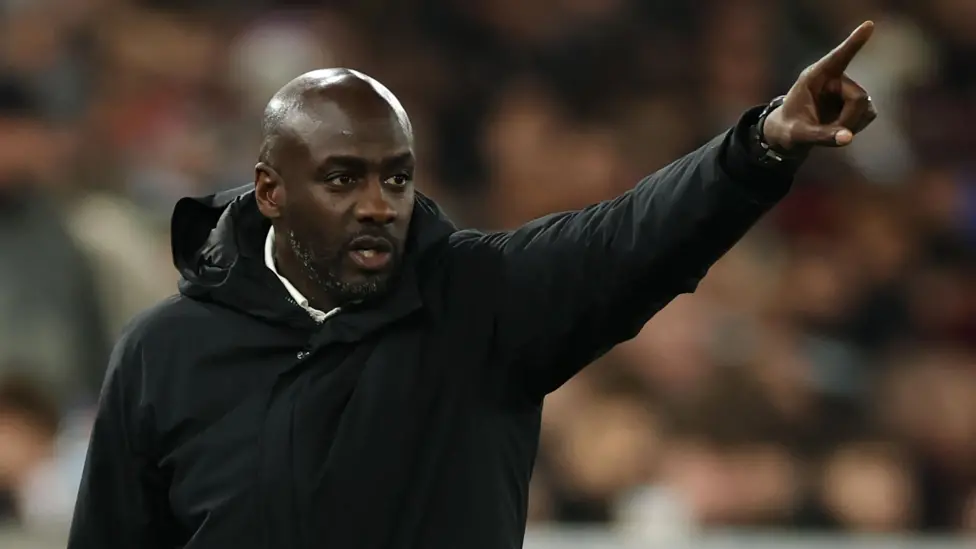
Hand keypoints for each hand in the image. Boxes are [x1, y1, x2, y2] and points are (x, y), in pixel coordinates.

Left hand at [762, 21, 878, 150]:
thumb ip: (820, 136)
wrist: (789, 133)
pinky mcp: (856, 100)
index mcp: (814, 77)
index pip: (837, 58)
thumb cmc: (788, 129)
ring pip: (865, 107)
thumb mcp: (798, 135)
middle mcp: (833, 78)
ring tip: (829, 130)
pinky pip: (868, 114)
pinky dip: (856, 127)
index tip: (869, 25)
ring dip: (852, 124)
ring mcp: (847, 88)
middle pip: (858, 97)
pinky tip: (839, 129)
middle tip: (830, 134)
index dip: (854, 43)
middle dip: (848, 120)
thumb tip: (848, 138)